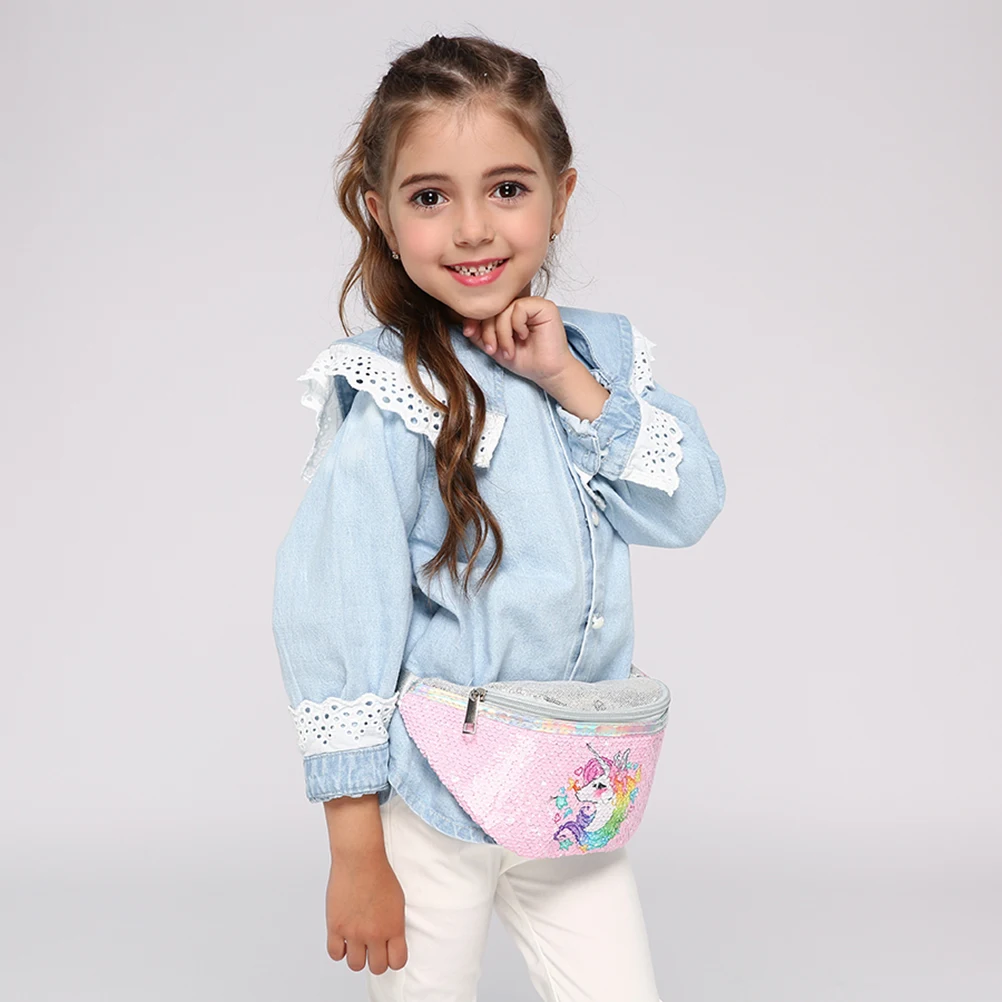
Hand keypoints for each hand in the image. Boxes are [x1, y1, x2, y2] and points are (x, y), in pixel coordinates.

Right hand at [326, 850, 407, 974]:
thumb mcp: (398, 901)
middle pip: (377, 967)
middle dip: (376, 960)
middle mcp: (374, 933)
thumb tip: (391, 940)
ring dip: (357, 956)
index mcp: (394, 927)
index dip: (394, 959)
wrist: (359, 859)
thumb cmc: (379, 873)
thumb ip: (394, 924)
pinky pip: (335, 954)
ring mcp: (354, 932)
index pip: (398, 961)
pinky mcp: (335, 927)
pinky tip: (343, 939)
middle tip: (373, 949)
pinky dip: (339, 950)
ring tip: (357, 944)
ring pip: (356, 965)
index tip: (390, 954)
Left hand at [461, 296, 575, 390]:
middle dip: (488, 329)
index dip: (475, 318)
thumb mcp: (495, 348)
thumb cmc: (525, 361)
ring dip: (502, 333)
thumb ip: (480, 335)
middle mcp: (521, 304)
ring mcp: (533, 303)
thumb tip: (465, 323)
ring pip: (504, 308)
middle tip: (492, 349)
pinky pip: (519, 308)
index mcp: (509, 311)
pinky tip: (524, 336)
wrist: (546, 373)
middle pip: (494, 306)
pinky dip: (516, 325)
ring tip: (509, 350)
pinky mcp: (544, 306)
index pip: (488, 306)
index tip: (468, 332)